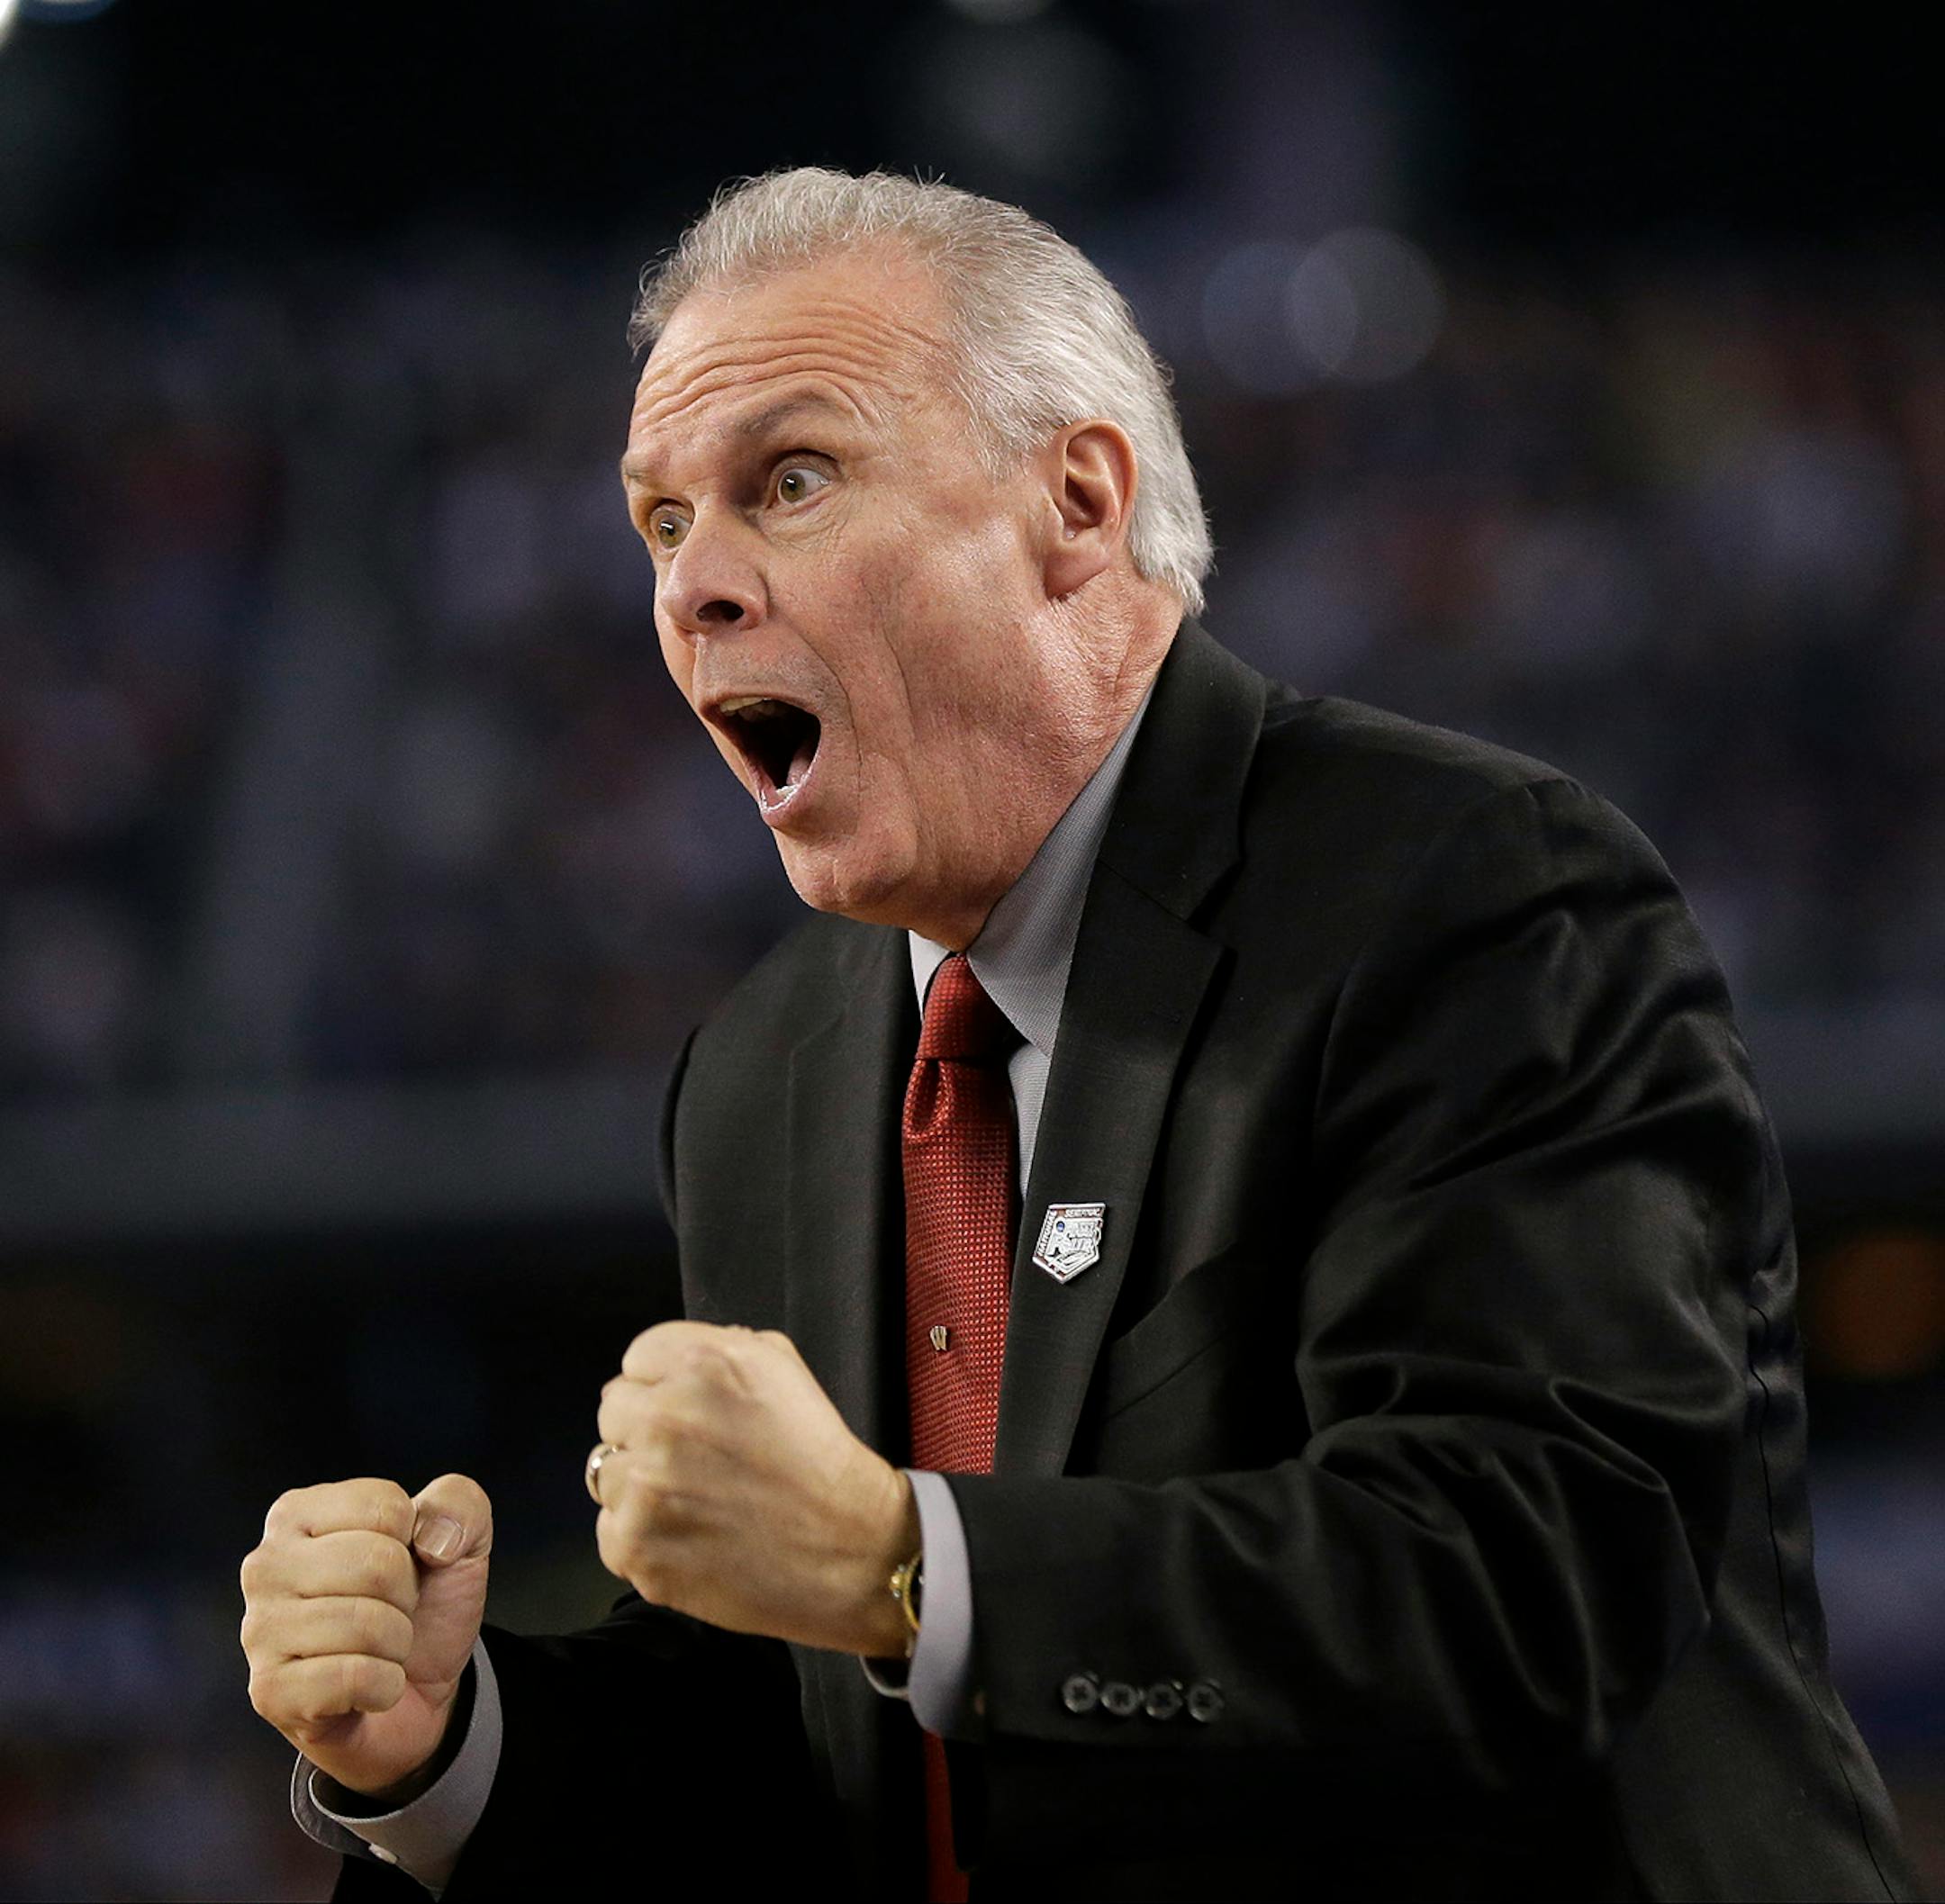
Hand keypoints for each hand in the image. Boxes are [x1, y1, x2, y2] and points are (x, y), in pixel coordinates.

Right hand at [240, 1474, 492, 1799]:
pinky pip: (354, 1678)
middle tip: (391, 1612)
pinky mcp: (268, 1692)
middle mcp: (266, 1566)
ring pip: (366, 1623)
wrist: (418, 1694)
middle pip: (377, 1564)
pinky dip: (383, 1685)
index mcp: (299, 1514)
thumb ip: (458, 1503)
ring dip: (396, 1643)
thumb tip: (432, 1537)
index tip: (401, 1563)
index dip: (415, 1542)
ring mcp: (259, 1630)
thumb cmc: (424, 1604)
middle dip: (406, 1596)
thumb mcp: (460, 1538)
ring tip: (378, 1647)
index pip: (385, 1508)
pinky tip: (365, 1687)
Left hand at [593, 1323, 918, 1656]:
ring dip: (641, 1485)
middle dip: (647, 1431)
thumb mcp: (782, 1366)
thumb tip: (672, 1364)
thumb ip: (721, 1347)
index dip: (664, 1385)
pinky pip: (609, 1529)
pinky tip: (688, 1537)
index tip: (692, 1412)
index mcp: (703, 1363)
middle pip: (614, 1412)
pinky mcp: (635, 1545)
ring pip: (607, 1472)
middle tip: (695, 1460)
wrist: (849, 1547)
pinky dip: (642, 1537)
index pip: (637, 1359)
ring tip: (695, 1502)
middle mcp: (665, 1415)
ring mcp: (645, 1484)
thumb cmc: (819, 1457)